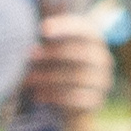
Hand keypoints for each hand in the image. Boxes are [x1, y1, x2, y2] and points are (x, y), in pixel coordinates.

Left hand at [25, 3, 116, 123]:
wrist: (74, 103)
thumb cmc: (59, 68)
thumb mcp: (55, 50)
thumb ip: (49, 39)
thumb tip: (30, 33)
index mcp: (94, 40)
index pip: (83, 30)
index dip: (64, 27)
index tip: (43, 28)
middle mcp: (103, 59)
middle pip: (80, 53)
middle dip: (52, 53)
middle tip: (29, 55)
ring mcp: (102, 81)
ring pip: (77, 77)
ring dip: (48, 77)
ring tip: (28, 79)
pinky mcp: (96, 101)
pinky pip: (77, 98)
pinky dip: (55, 96)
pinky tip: (38, 95)